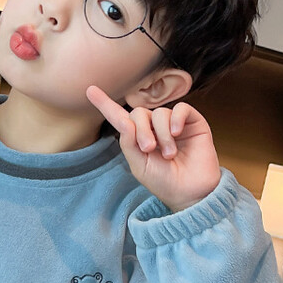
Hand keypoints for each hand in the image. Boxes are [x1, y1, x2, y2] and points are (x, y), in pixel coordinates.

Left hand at [86, 86, 220, 210]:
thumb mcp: (139, 166)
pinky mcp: (192, 122)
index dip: (106, 104)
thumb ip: (129, 143)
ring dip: (161, 133)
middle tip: (149, 148)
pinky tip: (177, 132)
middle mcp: (154, 128)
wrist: (191, 192)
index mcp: (138, 139)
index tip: (90, 90)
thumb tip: (124, 120)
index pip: (120, 118)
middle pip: (138, 113)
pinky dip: (176, 119)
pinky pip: (181, 108)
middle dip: (141, 130)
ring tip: (169, 154)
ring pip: (159, 112)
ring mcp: (173, 124)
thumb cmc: (164, 182)